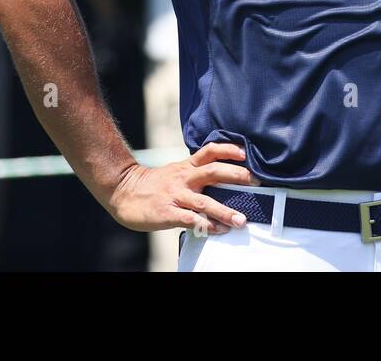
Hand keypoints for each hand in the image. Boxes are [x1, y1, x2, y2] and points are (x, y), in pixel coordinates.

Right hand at [106, 142, 260, 234]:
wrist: (123, 191)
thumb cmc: (155, 184)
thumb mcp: (176, 172)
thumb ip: (197, 173)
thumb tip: (225, 178)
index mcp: (187, 166)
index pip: (210, 151)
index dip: (229, 150)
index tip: (246, 154)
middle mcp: (184, 178)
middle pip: (213, 171)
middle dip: (236, 175)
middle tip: (256, 181)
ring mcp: (176, 195)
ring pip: (204, 201)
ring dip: (225, 211)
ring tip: (241, 220)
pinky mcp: (167, 213)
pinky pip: (191, 220)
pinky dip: (206, 226)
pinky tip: (218, 230)